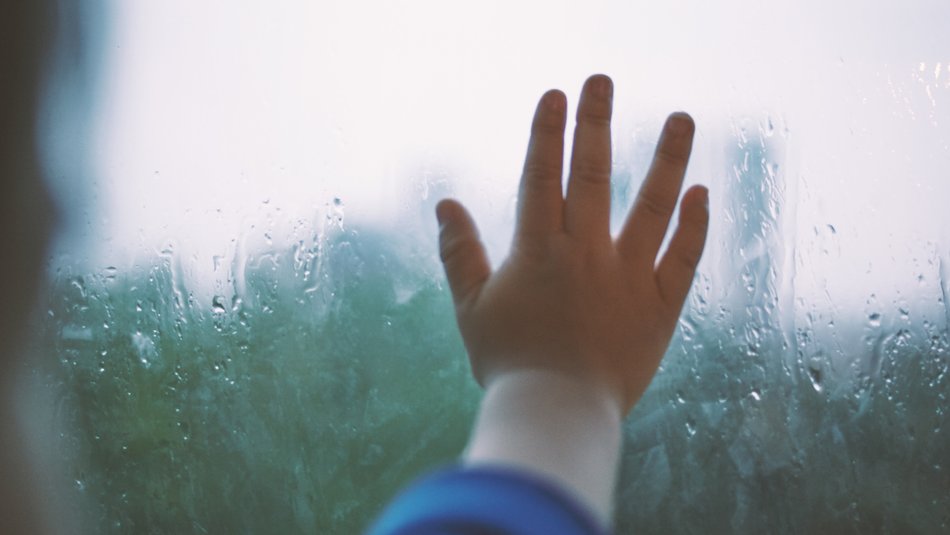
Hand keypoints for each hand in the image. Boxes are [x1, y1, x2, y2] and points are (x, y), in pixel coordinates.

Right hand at [436, 74, 708, 413]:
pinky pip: (683, 258)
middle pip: (593, 175)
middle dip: (596, 123)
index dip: (547, 132)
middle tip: (601, 81)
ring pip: (652, 206)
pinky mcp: (660, 307)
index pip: (542, 176)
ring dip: (668, 159)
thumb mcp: (471, 306)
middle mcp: (584, 253)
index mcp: (537, 251)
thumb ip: (459, 252)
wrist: (556, 412)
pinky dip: (694, 225)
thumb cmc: (508, 362)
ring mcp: (627, 277)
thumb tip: (445, 203)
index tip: (555, 96)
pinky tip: (701, 192)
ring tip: (682, 118)